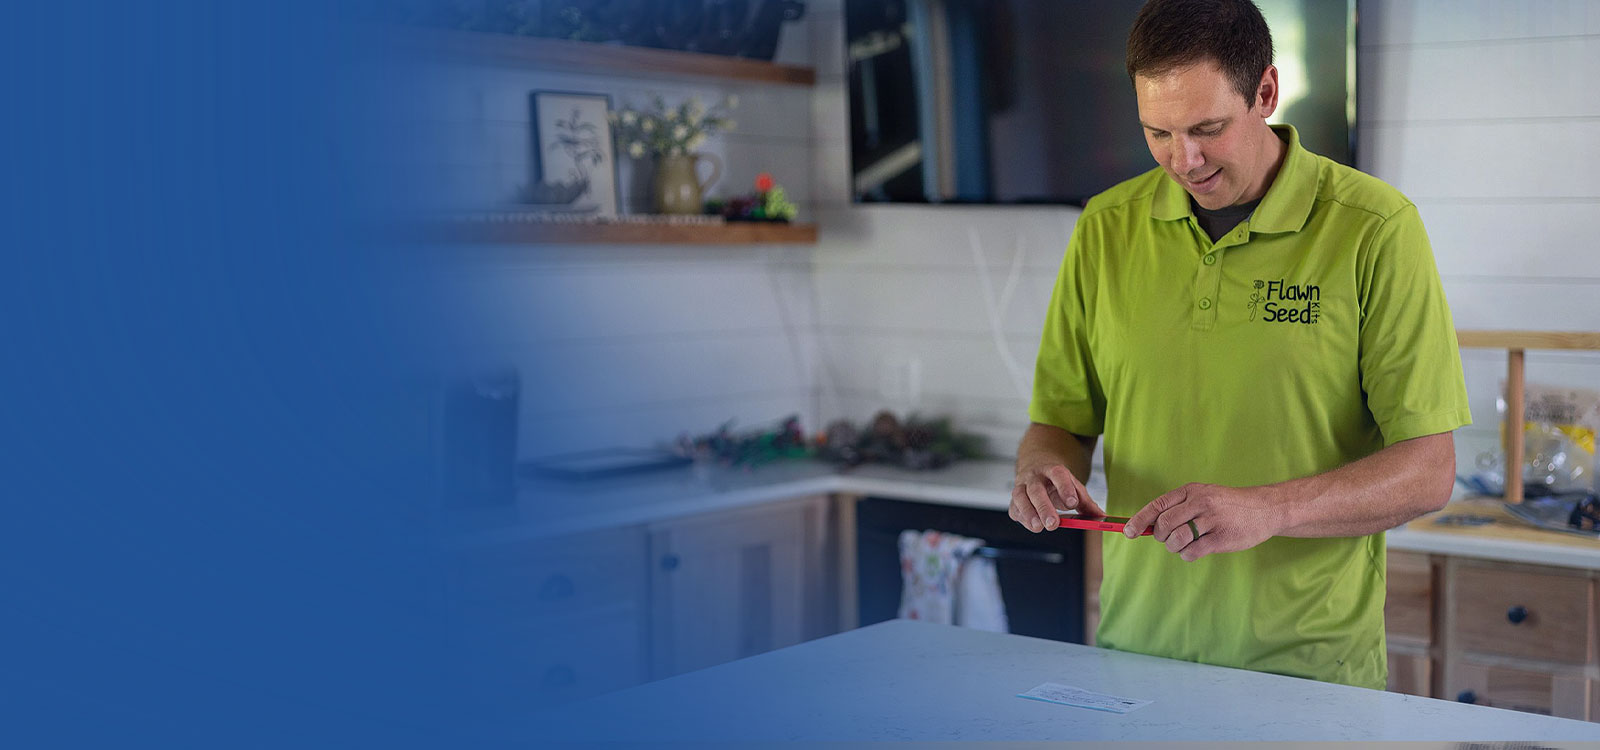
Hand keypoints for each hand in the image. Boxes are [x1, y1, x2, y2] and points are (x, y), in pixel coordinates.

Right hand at [1010, 465, 1104, 532]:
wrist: (1036, 466)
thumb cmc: (1057, 481)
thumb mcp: (1073, 486)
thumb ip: (1086, 502)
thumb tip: (1101, 517)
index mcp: (1052, 470)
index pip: (1058, 475)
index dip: (1065, 488)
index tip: (1072, 504)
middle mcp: (1035, 476)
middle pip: (1037, 489)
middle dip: (1044, 507)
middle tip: (1053, 524)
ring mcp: (1022, 486)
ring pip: (1020, 496)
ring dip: (1028, 513)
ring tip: (1038, 527)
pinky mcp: (1015, 498)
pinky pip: (1014, 507)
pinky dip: (1021, 517)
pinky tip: (1030, 524)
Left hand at [1123, 483, 1282, 560]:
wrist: (1264, 509)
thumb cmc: (1228, 505)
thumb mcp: (1204, 495)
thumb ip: (1179, 507)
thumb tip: (1148, 525)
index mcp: (1192, 491)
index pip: (1157, 505)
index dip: (1139, 520)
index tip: (1128, 532)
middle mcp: (1200, 503)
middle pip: (1164, 524)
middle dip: (1161, 536)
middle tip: (1169, 538)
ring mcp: (1211, 521)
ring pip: (1176, 540)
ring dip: (1174, 547)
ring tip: (1185, 544)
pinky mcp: (1221, 539)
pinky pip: (1191, 552)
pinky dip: (1187, 555)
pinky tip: (1197, 549)